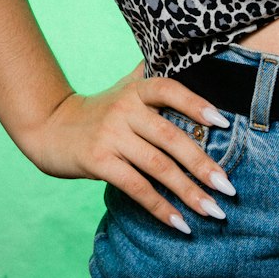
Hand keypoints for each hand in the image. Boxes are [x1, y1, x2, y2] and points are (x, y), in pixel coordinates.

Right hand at [18, 59, 238, 233]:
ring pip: (158, 166)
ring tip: (212, 211)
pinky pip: (136, 187)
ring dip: (188, 192)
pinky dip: (160, 207)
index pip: (170, 90)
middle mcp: (125, 110)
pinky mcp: (99, 162)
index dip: (196, 103)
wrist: (50, 127)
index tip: (223, 122)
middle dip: (203, 164)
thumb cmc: (98, 109)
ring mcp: (111, 137)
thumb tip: (185, 54)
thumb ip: (151, 74)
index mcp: (135, 90)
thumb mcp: (124, 86)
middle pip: (171, 137)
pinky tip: (180, 223)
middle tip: (228, 187)